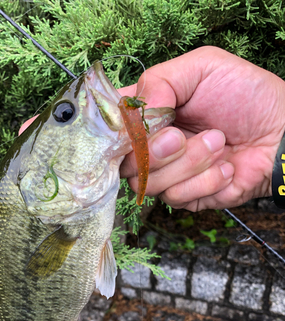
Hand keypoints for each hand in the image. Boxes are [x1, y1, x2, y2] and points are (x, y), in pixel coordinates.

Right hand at [120, 46, 284, 209]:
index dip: (116, 132)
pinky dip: (206, 180)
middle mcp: (150, 146)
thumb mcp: (203, 67)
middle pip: (123, 162)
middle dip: (154, 151)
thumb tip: (135, 115)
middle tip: (181, 136)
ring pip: (149, 183)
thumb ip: (159, 81)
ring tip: (219, 143)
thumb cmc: (247, 95)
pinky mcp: (186, 197)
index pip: (109, 128)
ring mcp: (166, 175)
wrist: (282, 133)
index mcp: (147, 113)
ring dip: (189, 162)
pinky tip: (226, 167)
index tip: (135, 127)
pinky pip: (177, 197)